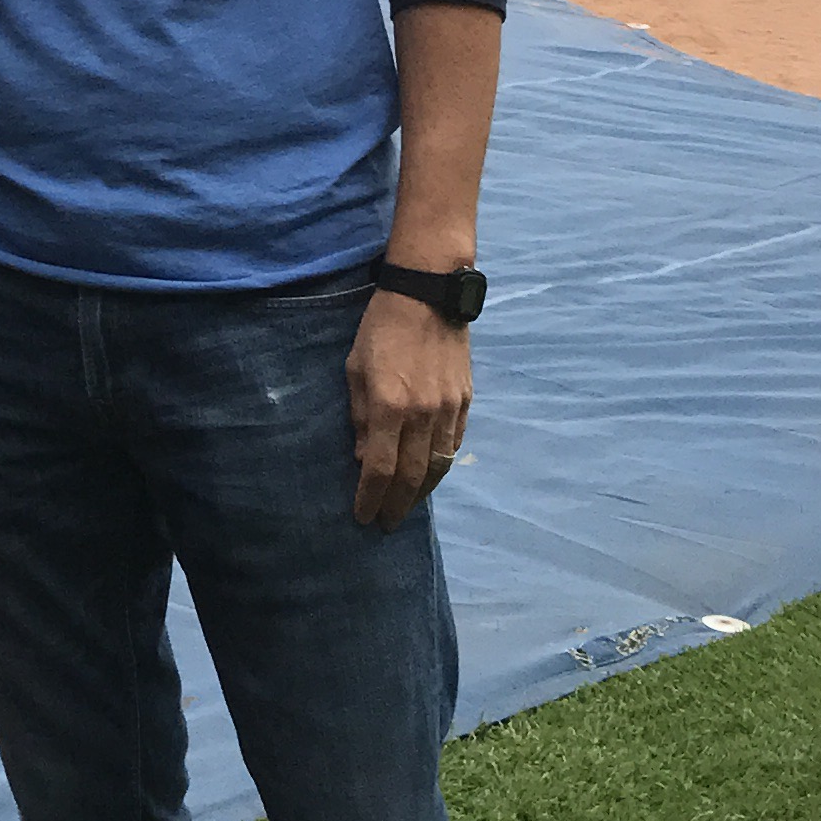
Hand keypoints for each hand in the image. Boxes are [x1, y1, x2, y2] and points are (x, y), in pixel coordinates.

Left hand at [347, 288, 470, 529]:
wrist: (429, 295)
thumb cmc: (380, 329)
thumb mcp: (355, 370)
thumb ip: (358, 416)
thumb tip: (362, 457)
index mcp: (389, 407)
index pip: (379, 468)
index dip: (370, 498)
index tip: (363, 517)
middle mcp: (422, 415)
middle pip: (411, 476)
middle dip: (397, 505)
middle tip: (386, 524)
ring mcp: (448, 409)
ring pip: (439, 466)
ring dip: (421, 493)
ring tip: (407, 506)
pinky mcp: (465, 401)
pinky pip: (454, 445)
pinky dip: (442, 467)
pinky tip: (430, 476)